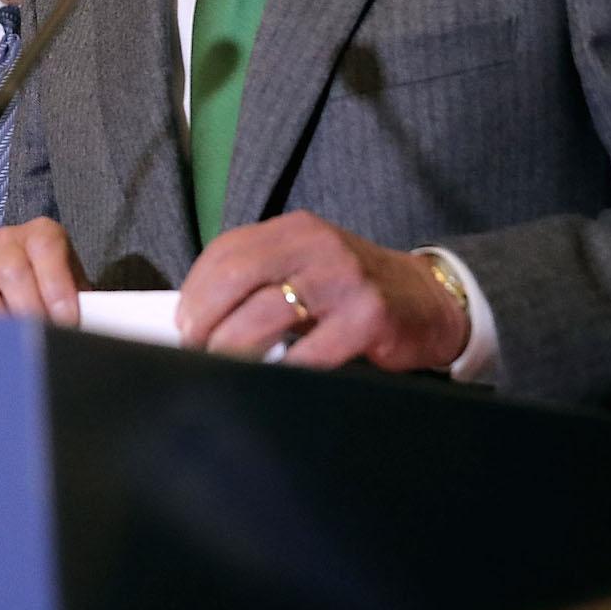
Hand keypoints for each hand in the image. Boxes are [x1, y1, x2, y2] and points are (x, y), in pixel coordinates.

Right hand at [0, 218, 88, 324]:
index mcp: (43, 233)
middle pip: (15, 271)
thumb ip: (80, 300)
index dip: (56, 286)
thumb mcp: (74, 287)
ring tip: (27, 339)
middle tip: (47, 333)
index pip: (46, 249)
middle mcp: (10, 238)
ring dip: (10, 317)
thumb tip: (91, 322)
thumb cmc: (57, 285)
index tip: (67, 318)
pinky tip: (6, 334)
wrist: (37, 279)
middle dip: (33, 309)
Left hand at [179, 211, 469, 370]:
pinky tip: (271, 379)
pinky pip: (312, 350)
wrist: (428, 300)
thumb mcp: (306, 265)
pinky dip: (283, 369)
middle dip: (206, 320)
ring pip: (266, 314)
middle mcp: (318, 246)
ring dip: (233, 347)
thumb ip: (261, 277)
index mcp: (294, 230)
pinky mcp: (368, 317)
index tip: (182, 322)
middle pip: (237, 278)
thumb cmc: (352, 289)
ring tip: (223, 366)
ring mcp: (344, 279)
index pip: (226, 251)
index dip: (196, 290)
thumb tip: (200, 315)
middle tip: (195, 349)